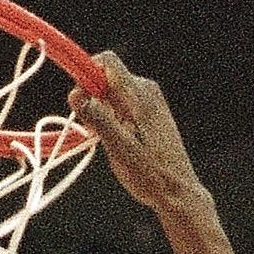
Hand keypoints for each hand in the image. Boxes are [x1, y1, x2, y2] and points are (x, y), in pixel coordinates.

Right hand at [67, 54, 208, 216]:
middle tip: (92, 130)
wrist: (179, 192)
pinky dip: (112, 117)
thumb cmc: (152, 175)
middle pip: (107, 77)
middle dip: (92, 98)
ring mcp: (149, 100)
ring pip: (112, 92)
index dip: (86, 75)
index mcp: (140, 95)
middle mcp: (146, 90)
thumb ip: (98, 119)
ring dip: (102, 111)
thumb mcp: (119, 149)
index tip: (78, 102)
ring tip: (109, 141)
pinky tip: (117, 140)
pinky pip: (122, 103)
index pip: (107, 61)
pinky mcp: (149, 111)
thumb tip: (75, 95)